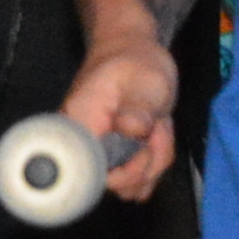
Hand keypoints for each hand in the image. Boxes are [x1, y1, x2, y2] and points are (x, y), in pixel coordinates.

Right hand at [60, 40, 178, 200]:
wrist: (131, 53)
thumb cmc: (134, 62)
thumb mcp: (145, 80)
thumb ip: (138, 107)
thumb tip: (132, 130)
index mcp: (80, 126)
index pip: (91, 175)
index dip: (124, 172)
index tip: (143, 146)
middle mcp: (84, 146)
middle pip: (115, 185)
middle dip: (149, 161)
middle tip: (157, 128)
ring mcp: (101, 156)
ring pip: (132, 186)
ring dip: (156, 159)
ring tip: (157, 126)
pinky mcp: (115, 160)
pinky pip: (139, 180)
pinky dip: (155, 162)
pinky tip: (155, 137)